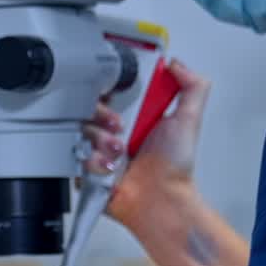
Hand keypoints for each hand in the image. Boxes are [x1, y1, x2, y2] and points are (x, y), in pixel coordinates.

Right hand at [82, 59, 210, 226]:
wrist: (160, 201)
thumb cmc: (174, 167)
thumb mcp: (188, 120)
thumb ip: (191, 87)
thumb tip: (177, 64)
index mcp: (134, 115)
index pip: (110, 91)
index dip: (109, 90)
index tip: (116, 96)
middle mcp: (113, 130)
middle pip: (88, 108)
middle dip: (102, 116)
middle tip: (119, 127)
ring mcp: (98, 149)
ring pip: (80, 131)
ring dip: (99, 141)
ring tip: (117, 153)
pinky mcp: (86, 168)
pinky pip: (75, 155)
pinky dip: (92, 161)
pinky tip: (108, 168)